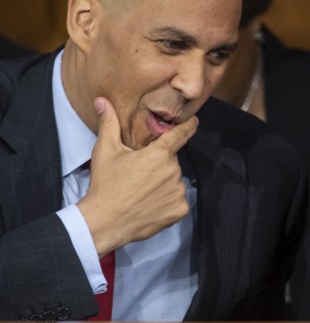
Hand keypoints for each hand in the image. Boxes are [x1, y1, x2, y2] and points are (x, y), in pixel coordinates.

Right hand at [77, 97, 197, 255]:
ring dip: (163, 183)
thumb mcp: (105, 151)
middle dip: (159, 164)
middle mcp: (173, 170)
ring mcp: (178, 191)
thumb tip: (102, 100)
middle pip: (171, 162)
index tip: (195, 121)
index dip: (188, 126)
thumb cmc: (105, 184)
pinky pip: (177, 200)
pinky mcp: (179, 209)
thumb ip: (108, 123)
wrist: (104, 221)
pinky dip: (167, 201)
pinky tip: (150, 204)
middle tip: (139, 174)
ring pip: (174, 181)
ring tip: (142, 191)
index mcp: (159, 153)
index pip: (181, 134)